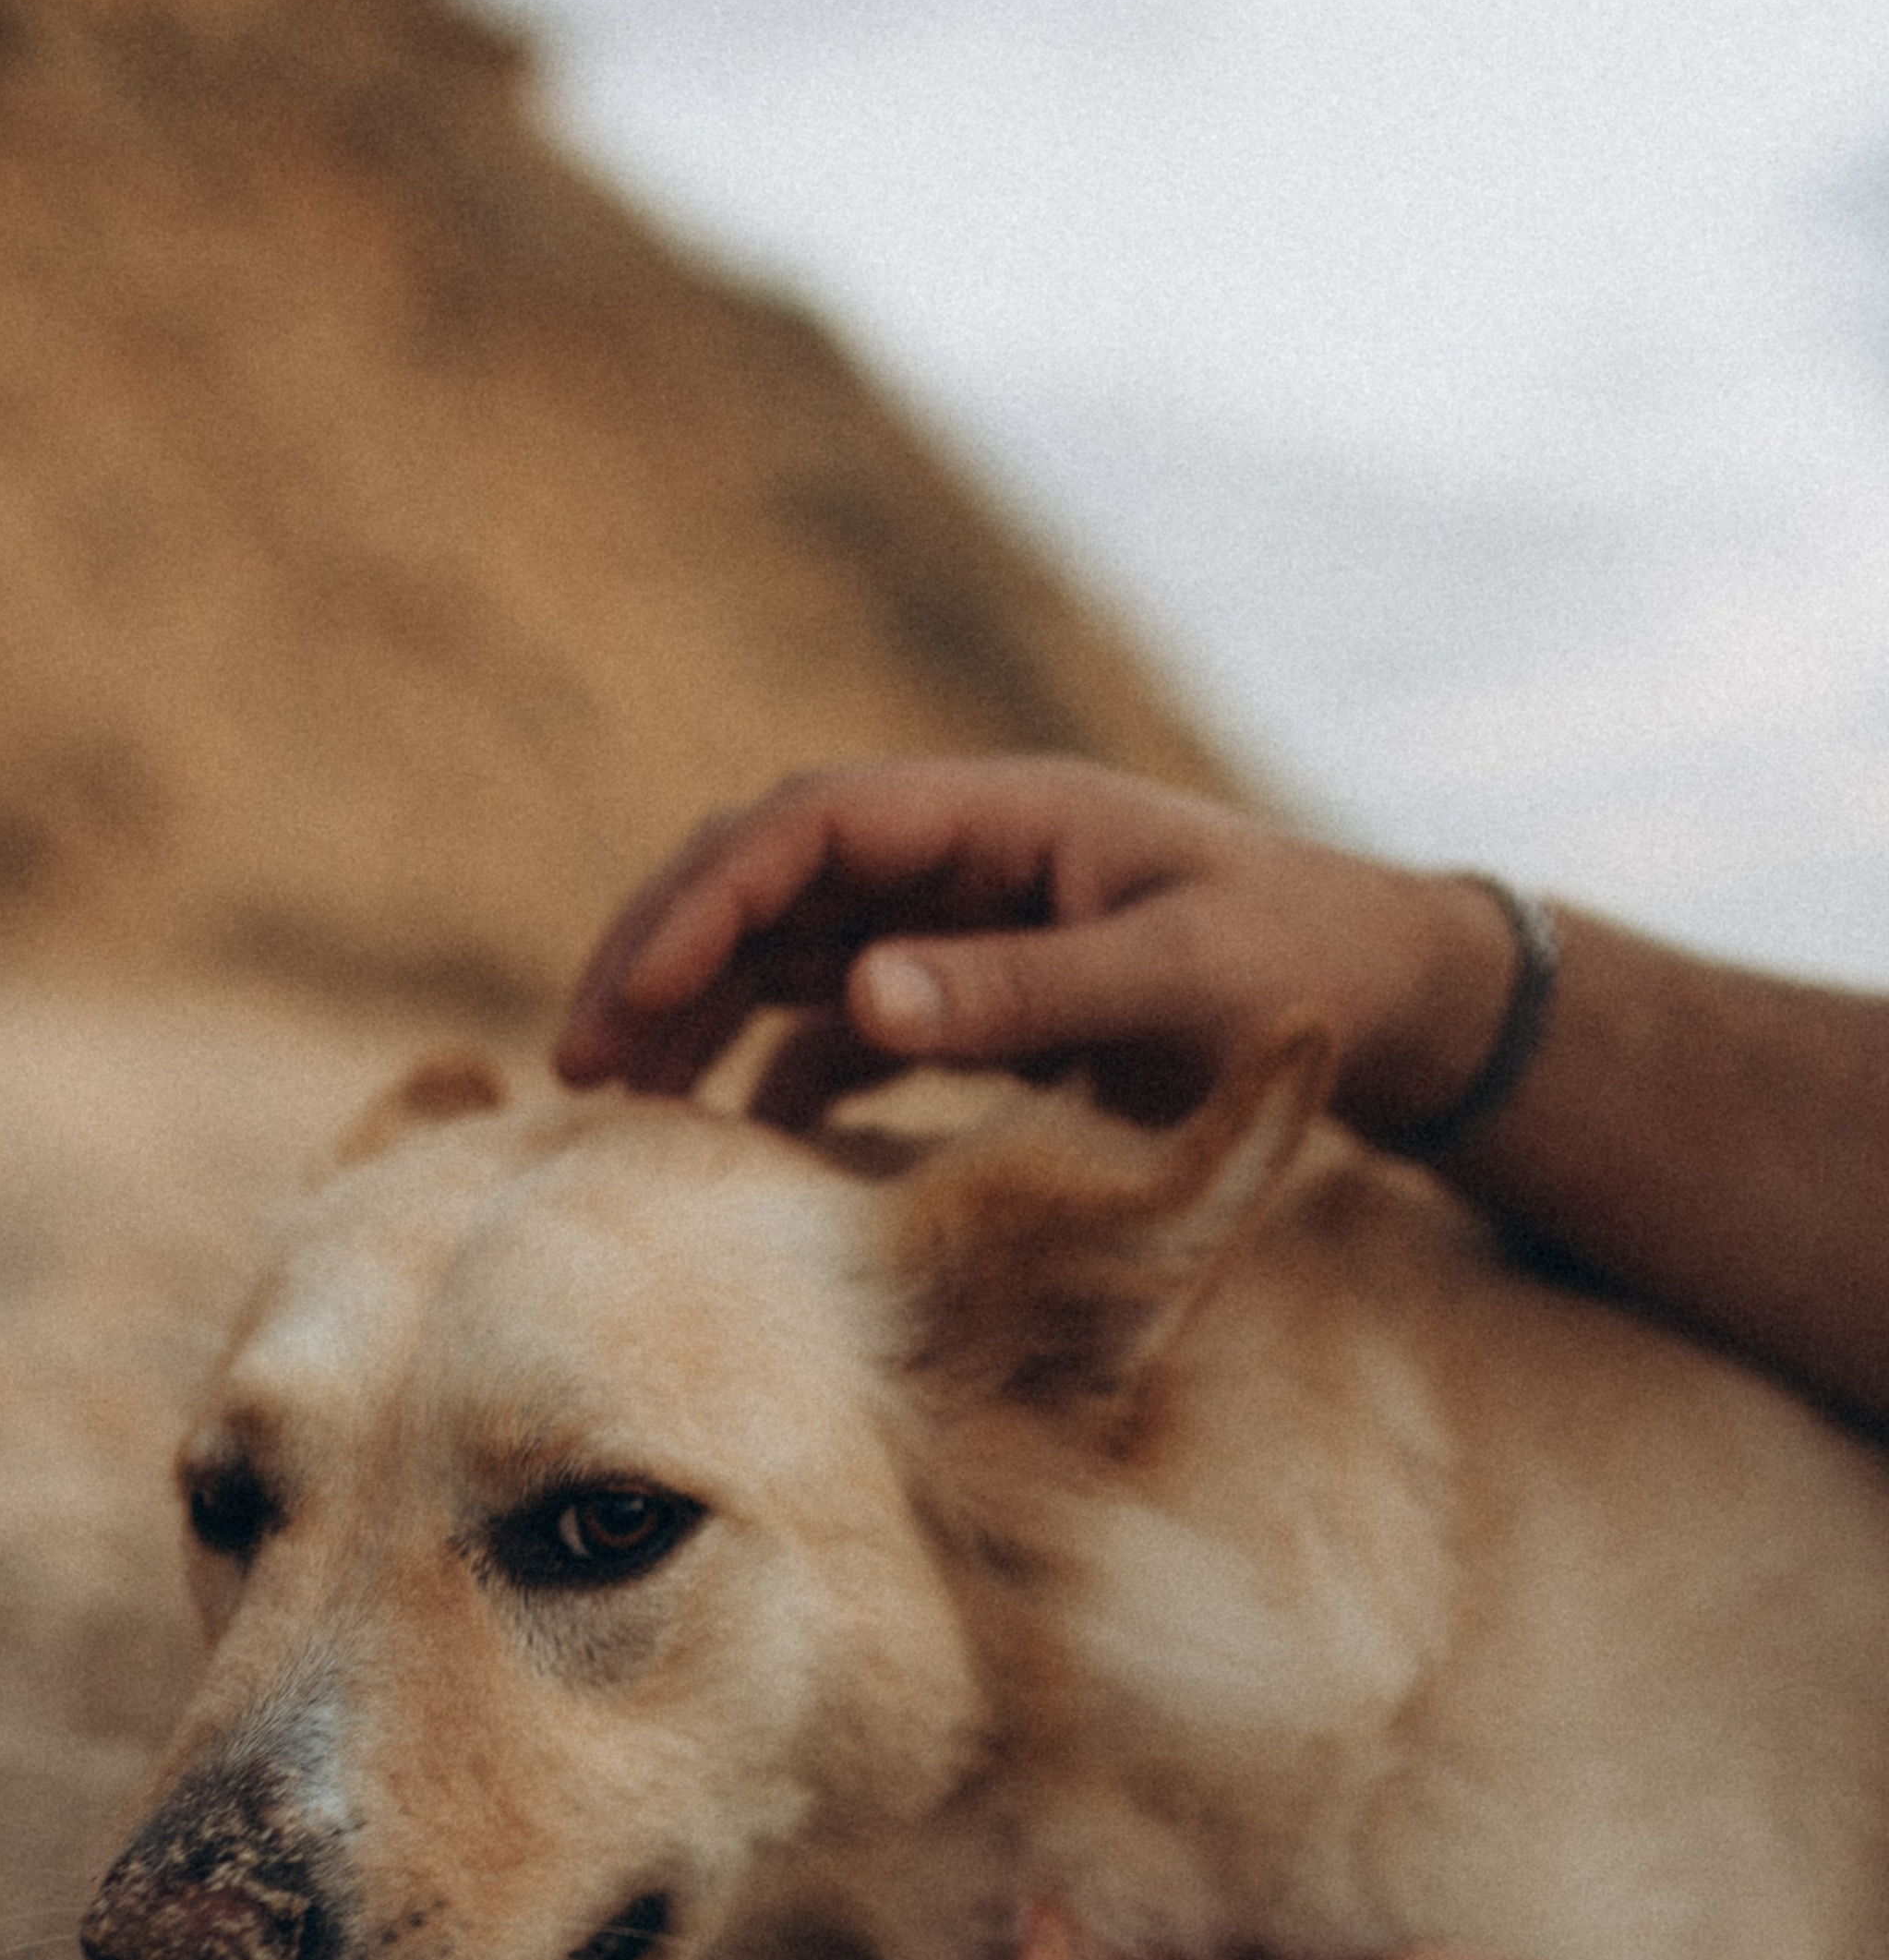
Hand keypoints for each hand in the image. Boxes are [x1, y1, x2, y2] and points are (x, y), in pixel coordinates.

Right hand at [554, 758, 1514, 1145]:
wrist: (1384, 997)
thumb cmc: (1300, 972)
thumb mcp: (1173, 984)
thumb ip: (1024, 994)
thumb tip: (859, 1001)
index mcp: (1000, 817)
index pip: (808, 832)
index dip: (705, 902)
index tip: (628, 995)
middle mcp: (960, 858)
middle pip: (766, 878)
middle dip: (662, 954)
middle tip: (574, 1058)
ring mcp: (960, 923)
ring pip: (786, 951)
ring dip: (695, 1014)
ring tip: (615, 1100)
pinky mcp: (974, 992)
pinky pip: (841, 1020)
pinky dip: (776, 1071)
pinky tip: (729, 1142)